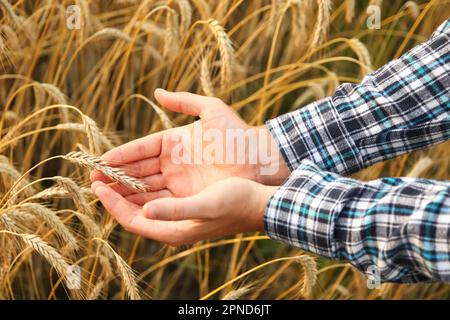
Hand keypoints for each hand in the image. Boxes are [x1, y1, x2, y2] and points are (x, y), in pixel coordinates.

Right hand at [91, 89, 288, 204]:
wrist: (259, 160)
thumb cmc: (236, 133)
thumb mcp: (211, 110)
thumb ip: (184, 101)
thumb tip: (157, 93)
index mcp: (173, 142)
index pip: (140, 150)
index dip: (120, 156)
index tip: (99, 161)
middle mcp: (172, 163)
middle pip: (138, 171)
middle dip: (115, 175)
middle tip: (93, 179)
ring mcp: (179, 181)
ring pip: (145, 187)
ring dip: (123, 190)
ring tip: (101, 193)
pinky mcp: (187, 197)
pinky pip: (160, 200)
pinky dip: (142, 203)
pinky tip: (125, 205)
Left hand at [91, 177, 276, 245]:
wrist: (258, 201)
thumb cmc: (235, 204)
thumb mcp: (205, 207)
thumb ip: (175, 211)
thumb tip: (145, 210)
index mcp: (172, 229)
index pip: (132, 219)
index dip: (112, 203)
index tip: (97, 185)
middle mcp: (171, 221)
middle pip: (134, 207)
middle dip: (114, 191)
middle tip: (95, 175)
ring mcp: (177, 208)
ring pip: (144, 196)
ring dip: (126, 183)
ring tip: (108, 169)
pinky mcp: (184, 197)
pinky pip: (157, 188)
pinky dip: (143, 178)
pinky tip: (136, 167)